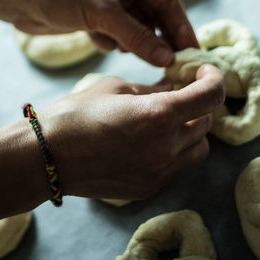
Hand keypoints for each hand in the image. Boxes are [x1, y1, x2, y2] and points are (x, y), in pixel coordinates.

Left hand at [13, 0, 197, 65]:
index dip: (181, 27)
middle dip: (156, 39)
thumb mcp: (101, 12)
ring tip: (120, 46)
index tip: (193, 54)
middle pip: (155, 15)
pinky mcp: (95, 13)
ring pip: (136, 28)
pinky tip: (97, 40)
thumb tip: (167, 58)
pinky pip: (117, 34)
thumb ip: (136, 36)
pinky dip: (111, 41)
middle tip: (170, 67)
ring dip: (131, 42)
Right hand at [42, 64, 224, 201]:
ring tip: (166, 120)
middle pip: (206, 122)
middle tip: (180, 92)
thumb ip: (151, 89)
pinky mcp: (148, 188)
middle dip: (197, 104)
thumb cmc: (74, 114)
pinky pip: (175, 167)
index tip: (203, 71)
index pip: (211, 95)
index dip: (214, 78)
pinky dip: (171, 151)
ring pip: (198, 149)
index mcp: (159, 114)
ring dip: (190, 131)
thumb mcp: (115, 88)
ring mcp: (159, 172)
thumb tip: (174, 88)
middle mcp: (166, 147)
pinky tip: (146, 141)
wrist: (45, 157)